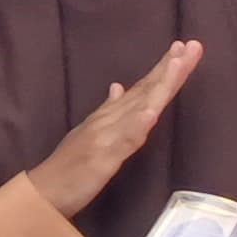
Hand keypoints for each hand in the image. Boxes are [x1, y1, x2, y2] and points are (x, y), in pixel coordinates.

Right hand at [27, 39, 200, 216]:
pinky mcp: (101, 156)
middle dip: (170, 68)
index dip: (164, 69)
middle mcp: (109, 119)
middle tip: (192, 45)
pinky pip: (123, 138)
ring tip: (178, 64)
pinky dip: (138, 123)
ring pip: (139, 106)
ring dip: (159, 84)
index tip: (184, 48)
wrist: (43, 191)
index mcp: (110, 116)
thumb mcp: (92, 135)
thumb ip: (108, 111)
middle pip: (146, 90)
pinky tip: (151, 112)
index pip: (142, 88)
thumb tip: (119, 87)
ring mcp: (106, 136)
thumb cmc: (70, 168)